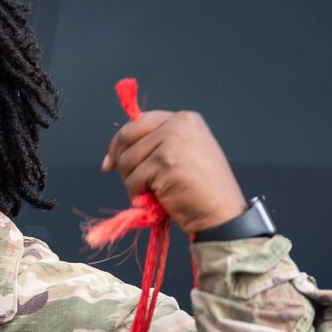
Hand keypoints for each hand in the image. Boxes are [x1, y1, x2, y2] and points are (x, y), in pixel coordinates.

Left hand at [100, 110, 249, 234]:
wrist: (221, 212)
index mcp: (184, 119)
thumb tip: (116, 153)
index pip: (138, 121)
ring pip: (127, 161)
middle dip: (121, 162)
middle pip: (127, 137)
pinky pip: (133, 179)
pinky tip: (154, 200)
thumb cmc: (202, 189)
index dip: (119, 142)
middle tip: (130, 182)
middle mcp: (178, 124)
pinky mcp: (164, 162)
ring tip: (152, 193)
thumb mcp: (185, 153)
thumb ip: (159, 144)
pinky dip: (137, 195)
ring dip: (132, 182)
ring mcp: (172, 141)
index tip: (110, 161)